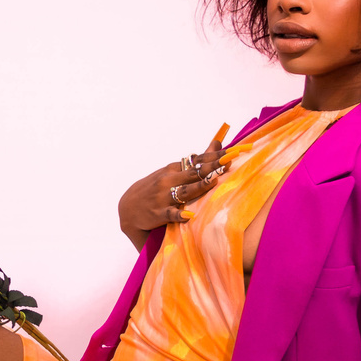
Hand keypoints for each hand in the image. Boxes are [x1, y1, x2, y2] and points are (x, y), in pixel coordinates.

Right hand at [117, 137, 252, 249]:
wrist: (128, 207)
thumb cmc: (154, 188)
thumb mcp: (171, 172)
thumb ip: (195, 162)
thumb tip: (216, 145)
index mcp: (173, 169)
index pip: (198, 161)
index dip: (215, 157)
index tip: (233, 152)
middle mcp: (169, 180)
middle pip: (194, 173)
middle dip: (211, 167)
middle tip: (229, 161)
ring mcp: (163, 197)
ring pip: (184, 191)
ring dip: (198, 186)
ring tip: (213, 182)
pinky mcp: (158, 213)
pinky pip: (170, 214)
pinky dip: (179, 215)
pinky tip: (189, 216)